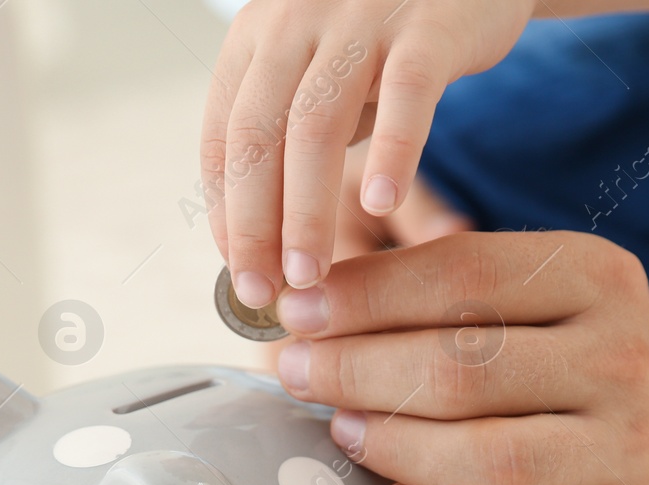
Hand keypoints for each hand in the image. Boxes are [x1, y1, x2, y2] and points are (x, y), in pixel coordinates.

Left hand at [201, 0, 531, 306]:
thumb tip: (256, 247)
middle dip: (255, 227)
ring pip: (315, 126)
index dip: (226, 216)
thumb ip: (288, 145)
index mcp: (257, 40)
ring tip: (310, 275)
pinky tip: (383, 204)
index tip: (241, 275)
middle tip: (266, 293)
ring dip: (307, 211)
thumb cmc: (387, 40)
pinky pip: (407, 96)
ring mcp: (360, 20)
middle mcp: (295, 21)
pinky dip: (391, 153)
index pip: (221, 141)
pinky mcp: (428, 28)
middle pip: (256, 139)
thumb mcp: (319, 80)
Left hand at [273, 231, 648, 484]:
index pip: (463, 274)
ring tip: (343, 434)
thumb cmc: (550, 349)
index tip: (294, 313)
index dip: (365, 296)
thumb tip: (304, 307)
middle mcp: (621, 358)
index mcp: (592, 274)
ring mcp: (627, 449)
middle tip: (299, 375)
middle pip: (467, 369)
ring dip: (397, 449)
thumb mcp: (514, 289)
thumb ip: (426, 285)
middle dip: (360, 373)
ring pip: (493, 459)